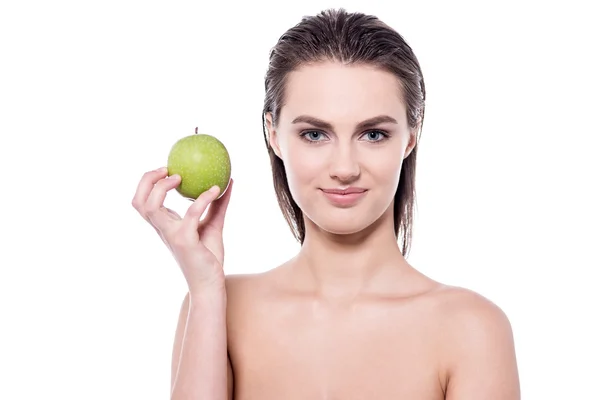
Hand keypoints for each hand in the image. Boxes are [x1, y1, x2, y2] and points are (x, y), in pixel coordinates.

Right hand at [132, 167, 232, 293]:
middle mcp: (163, 229)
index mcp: (164, 225)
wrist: (210, 283)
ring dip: (162, 187)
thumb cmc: (208, 256)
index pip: (142, 202)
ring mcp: (171, 235)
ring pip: (151, 207)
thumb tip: (229, 181)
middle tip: (166, 169)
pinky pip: (190, 213)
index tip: (166, 169)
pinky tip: (217, 189)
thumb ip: (217, 204)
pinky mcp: (185, 241)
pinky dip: (203, 199)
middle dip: (146, 181)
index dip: (147, 182)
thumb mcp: (212, 224)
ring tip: (180, 177)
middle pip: (139, 202)